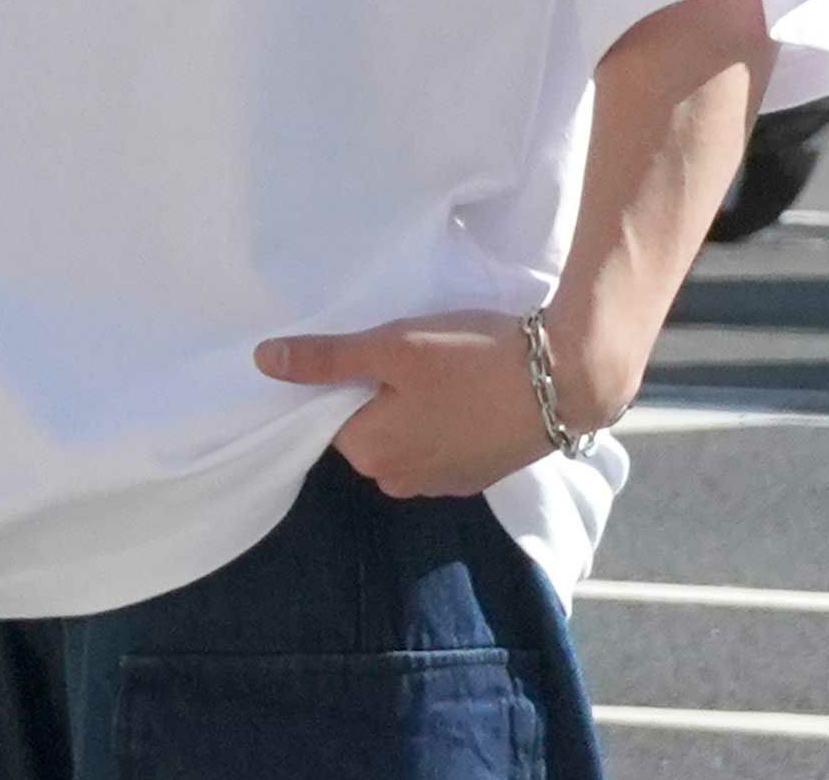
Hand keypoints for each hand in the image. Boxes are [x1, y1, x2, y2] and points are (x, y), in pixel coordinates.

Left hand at [253, 309, 572, 498]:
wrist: (565, 380)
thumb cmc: (471, 358)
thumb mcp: (392, 346)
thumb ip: (327, 358)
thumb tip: (263, 362)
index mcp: (371, 454)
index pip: (328, 416)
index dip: (339, 378)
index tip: (361, 346)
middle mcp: (399, 481)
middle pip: (365, 427)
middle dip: (374, 393)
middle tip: (400, 346)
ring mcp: (442, 483)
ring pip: (403, 434)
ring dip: (409, 404)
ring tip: (435, 361)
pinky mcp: (477, 474)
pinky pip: (439, 442)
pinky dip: (442, 417)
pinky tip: (462, 385)